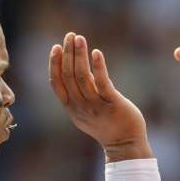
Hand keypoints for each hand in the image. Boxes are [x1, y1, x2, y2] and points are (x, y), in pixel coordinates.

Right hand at [50, 33, 150, 160]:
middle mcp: (80, 107)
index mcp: (71, 108)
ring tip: (80, 39)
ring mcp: (96, 106)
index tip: (55, 47)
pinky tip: (96, 53)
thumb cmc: (106, 126)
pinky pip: (102, 83)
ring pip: (82, 77)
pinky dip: (98, 67)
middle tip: (70, 36)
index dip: (54, 64)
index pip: (56, 83)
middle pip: (69, 76)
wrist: (125, 145)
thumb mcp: (85, 112)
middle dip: (67, 54)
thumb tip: (76, 69)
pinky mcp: (112, 104)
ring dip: (80, 56)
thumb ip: (78, 94)